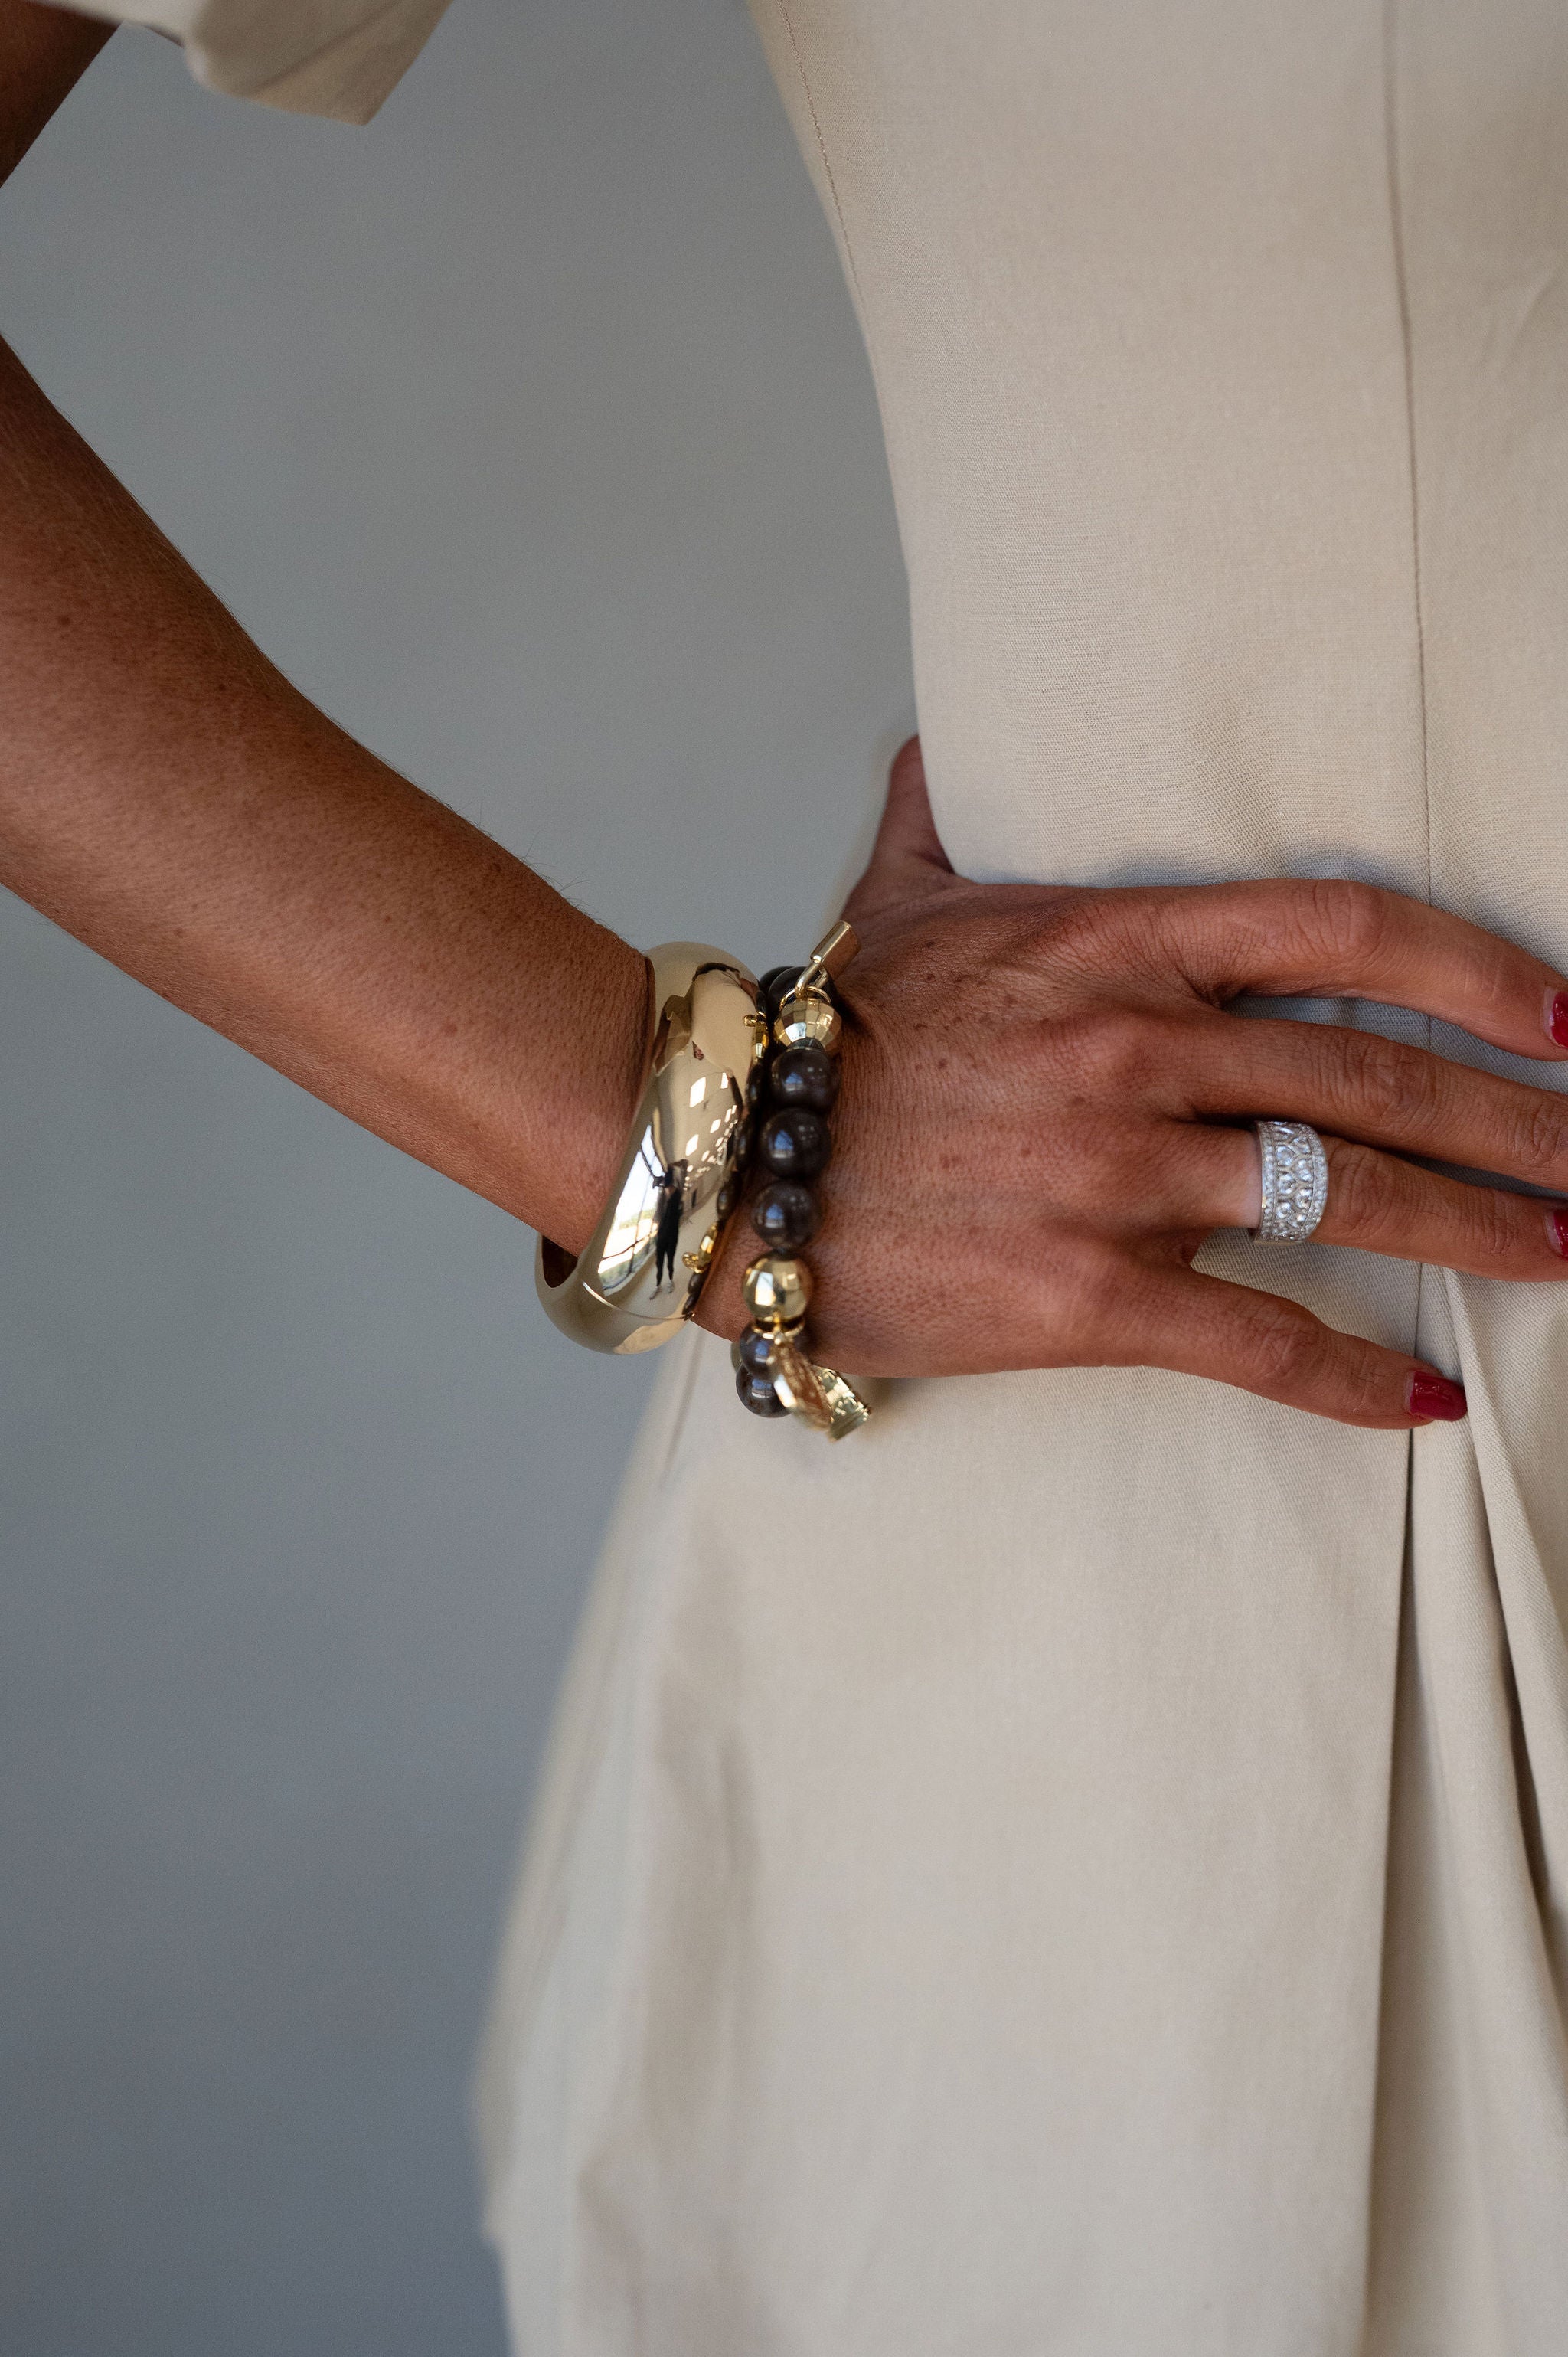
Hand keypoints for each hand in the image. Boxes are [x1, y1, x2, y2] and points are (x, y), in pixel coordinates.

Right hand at [703, 738, 1567, 1425]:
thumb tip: (947, 735)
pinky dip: (1358, 1380)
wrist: (718, 1157)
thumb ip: (945, 804)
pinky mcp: (1083, 1293)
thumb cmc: (817, 1035)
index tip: (1567, 1012)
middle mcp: (1136, 1051)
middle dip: (1523, 1120)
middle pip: (1381, 1079)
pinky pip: (1258, 1340)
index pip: (1346, 929)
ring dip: (1484, 1231)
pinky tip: (1432, 1400)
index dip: (1480, 967)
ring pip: (1348, 1200)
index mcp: (1113, 944)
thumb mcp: (890, 897)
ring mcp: (1116, 1175)